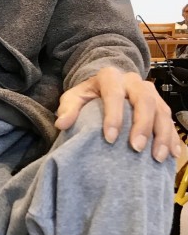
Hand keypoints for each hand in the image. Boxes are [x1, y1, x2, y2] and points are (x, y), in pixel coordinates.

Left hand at [55, 66, 181, 162]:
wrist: (105, 85)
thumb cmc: (89, 95)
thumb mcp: (74, 97)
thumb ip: (68, 108)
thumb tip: (61, 124)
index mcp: (110, 77)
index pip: (114, 94)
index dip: (113, 116)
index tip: (109, 138)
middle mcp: (133, 81)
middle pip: (144, 100)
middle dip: (142, 125)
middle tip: (136, 148)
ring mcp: (150, 92)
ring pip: (162, 109)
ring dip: (162, 134)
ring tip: (157, 157)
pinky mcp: (160, 104)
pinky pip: (171, 119)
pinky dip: (173, 137)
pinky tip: (172, 154)